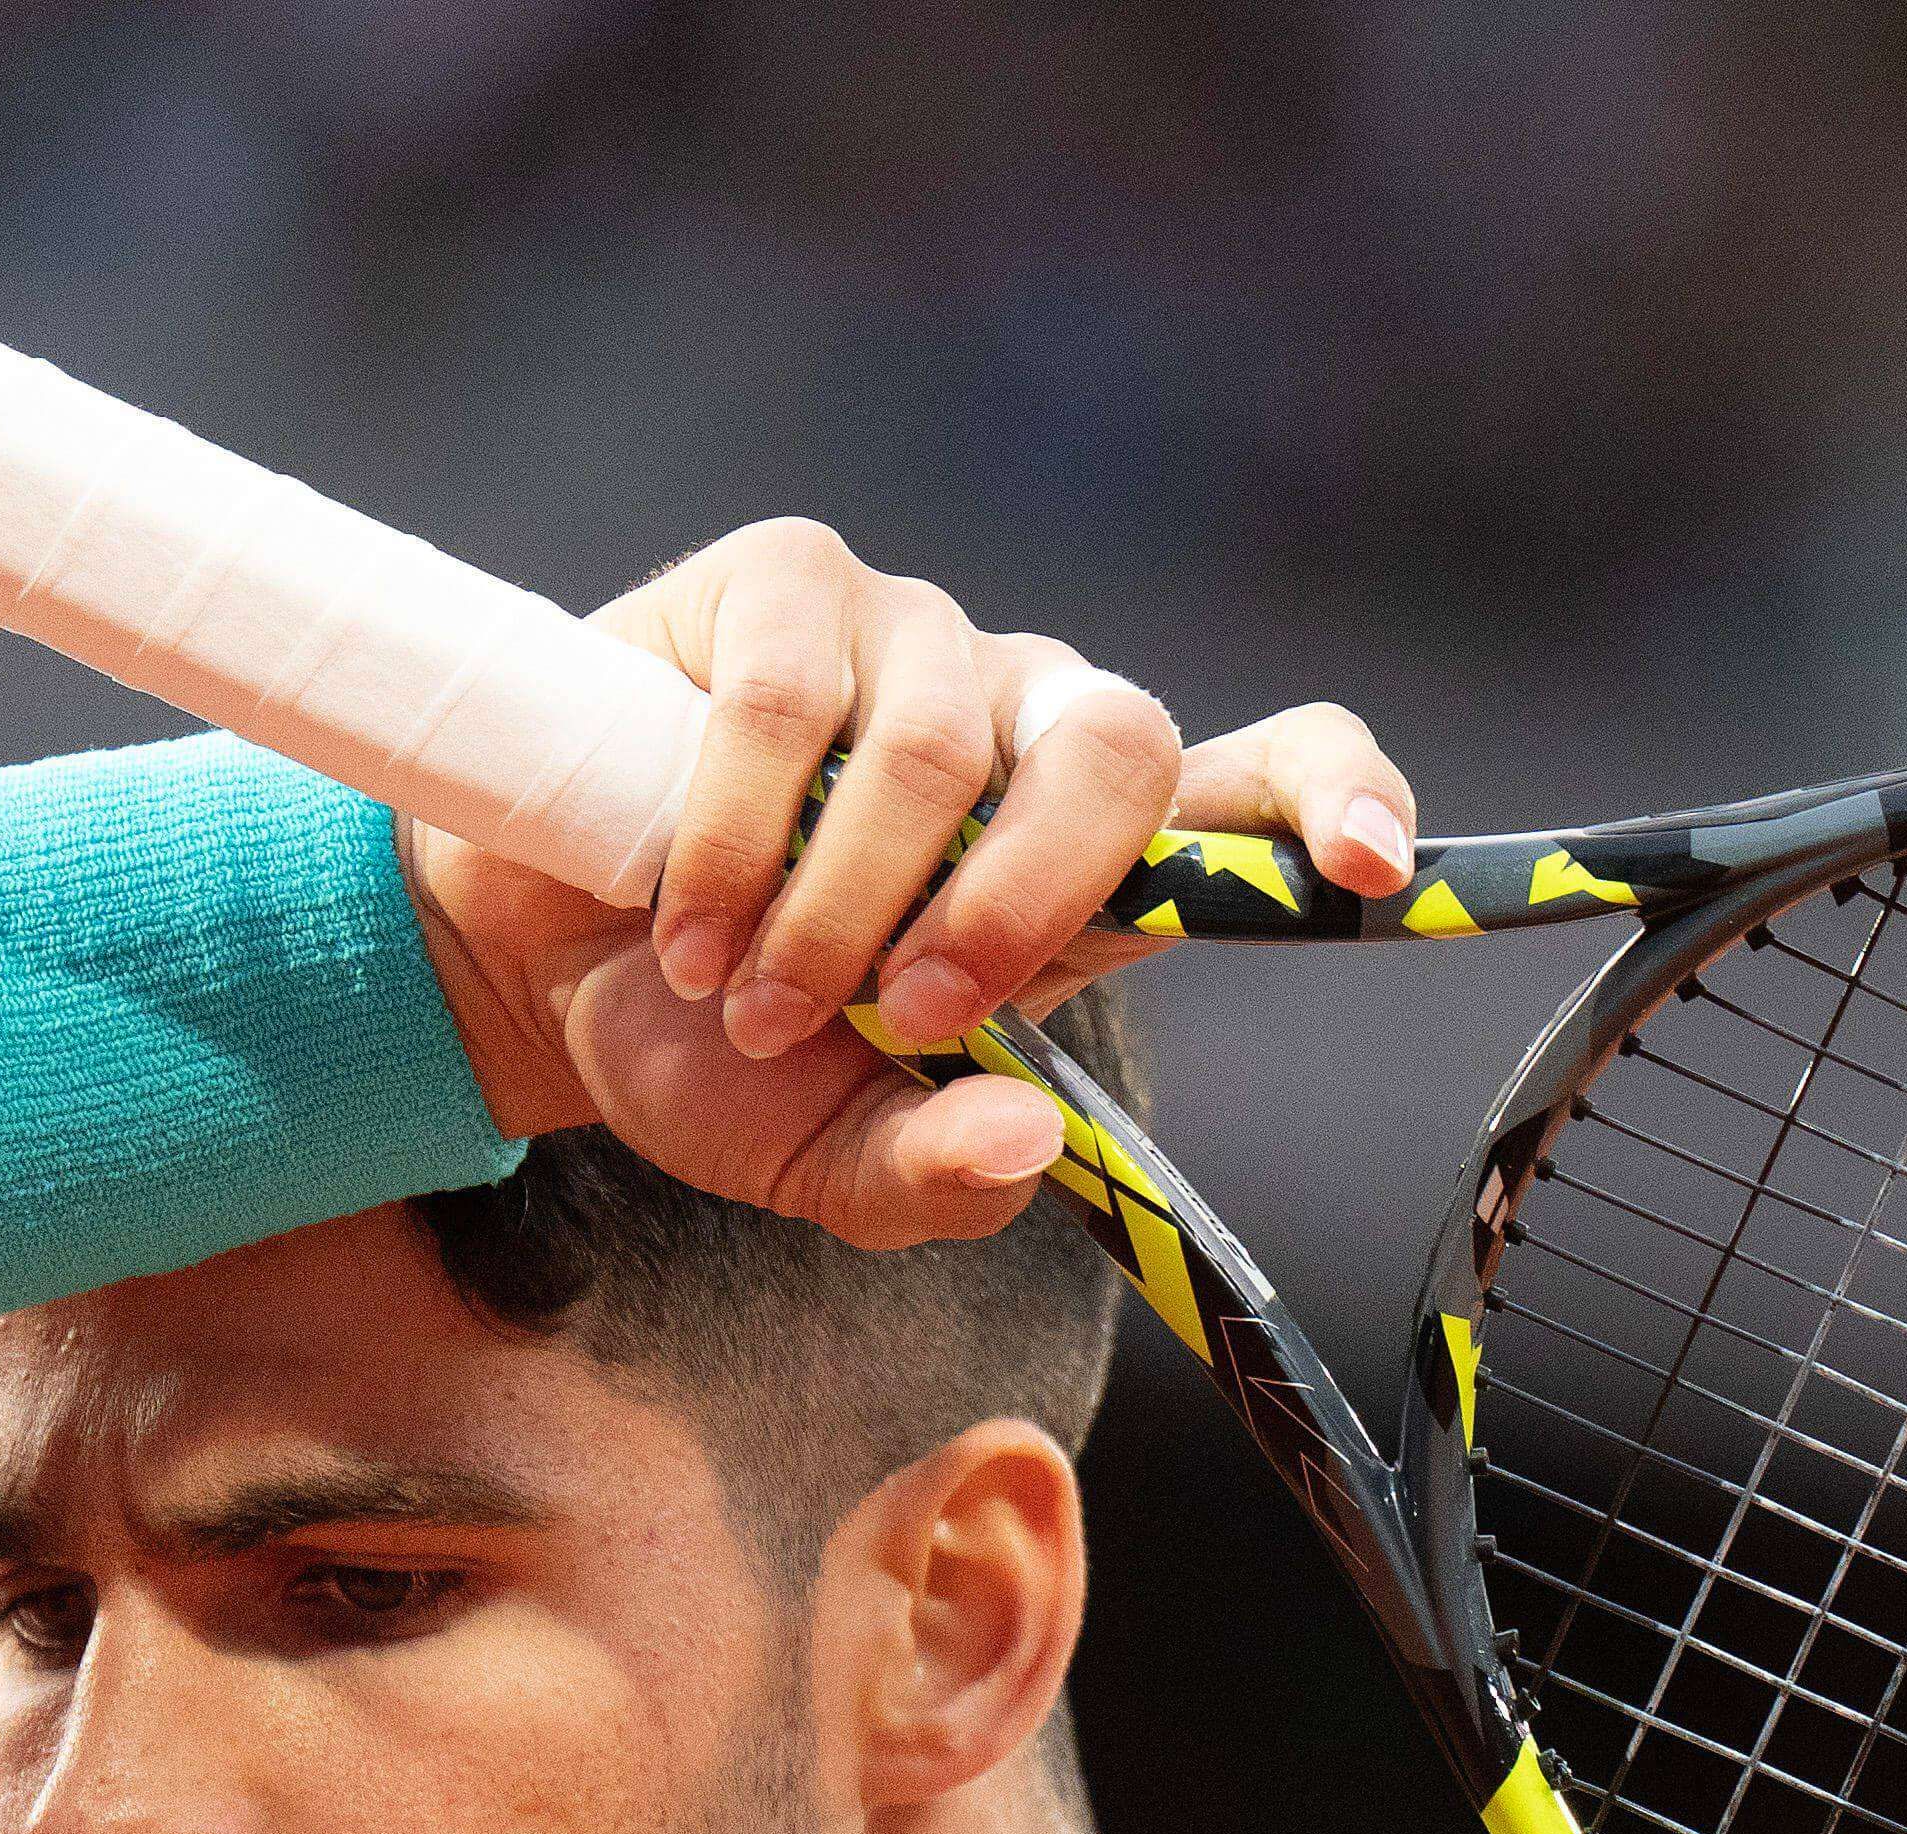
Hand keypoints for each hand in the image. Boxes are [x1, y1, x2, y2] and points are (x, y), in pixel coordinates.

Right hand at [407, 517, 1420, 1250]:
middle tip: (904, 1015)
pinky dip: (734, 836)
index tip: (1370, 868)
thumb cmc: (714, 1050)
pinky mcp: (784, 583)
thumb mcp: (831, 1159)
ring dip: (833, 909)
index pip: (1260, 775)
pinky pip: (794, 695)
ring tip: (746, 992)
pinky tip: (685, 918)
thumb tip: (1025, 1148)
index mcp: (1081, 854)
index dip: (1329, 797)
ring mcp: (909, 636)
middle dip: (1018, 901)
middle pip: (1116, 749)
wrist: (536, 971)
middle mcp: (1020, 721)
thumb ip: (939, 1177)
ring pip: (936, 749)